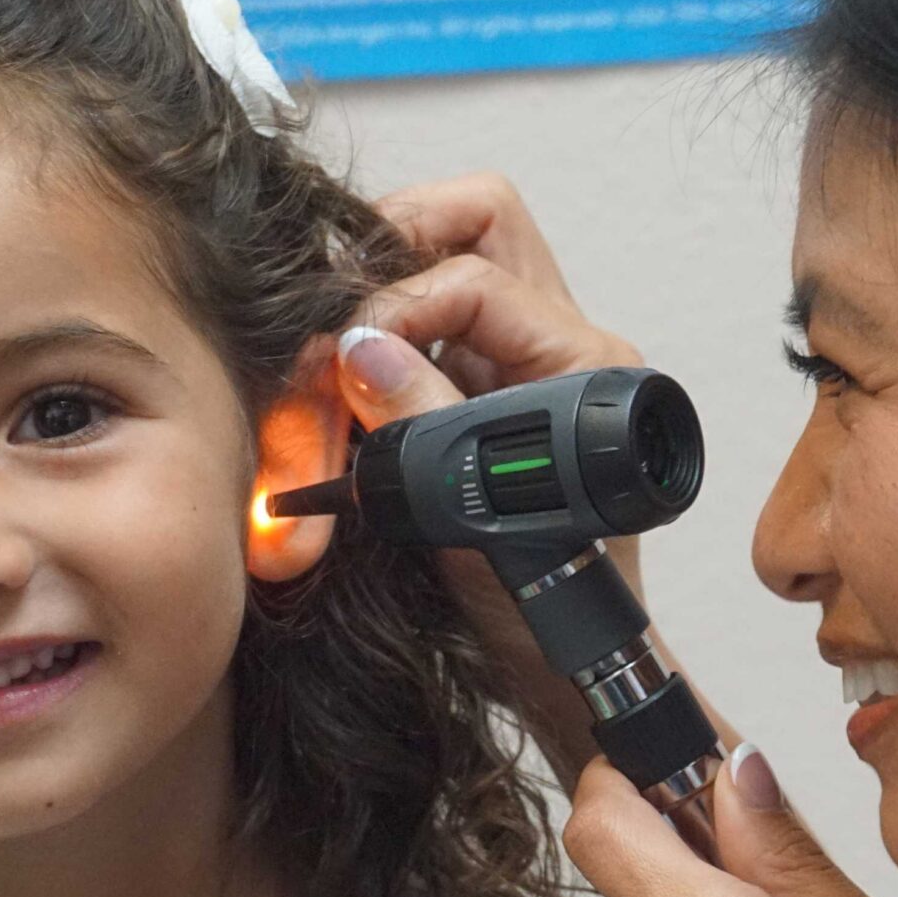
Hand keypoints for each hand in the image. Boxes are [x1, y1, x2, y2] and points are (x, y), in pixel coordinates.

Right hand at [333, 174, 653, 762]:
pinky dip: (365, 357)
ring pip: (440, 269)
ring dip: (369, 308)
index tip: (335, 365)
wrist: (562, 673)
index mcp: (582, 363)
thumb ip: (421, 427)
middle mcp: (556, 348)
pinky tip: (327, 406)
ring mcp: (517, 367)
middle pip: (474, 223)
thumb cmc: (549, 613)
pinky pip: (418, 334)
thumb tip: (356, 347)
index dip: (392, 306)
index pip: (474, 271)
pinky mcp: (477, 396)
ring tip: (315, 375)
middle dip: (387, 247)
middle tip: (324, 308)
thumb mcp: (478, 522)